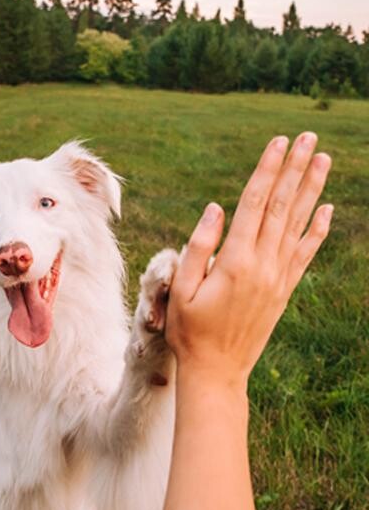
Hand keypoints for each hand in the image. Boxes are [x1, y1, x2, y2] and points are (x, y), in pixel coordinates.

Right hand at [166, 133, 333, 386]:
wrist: (217, 371)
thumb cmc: (189, 331)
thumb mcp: (182, 289)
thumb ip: (199, 247)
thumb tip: (217, 209)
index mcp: (235, 261)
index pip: (255, 204)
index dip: (267, 171)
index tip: (278, 143)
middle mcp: (264, 265)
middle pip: (282, 207)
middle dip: (295, 169)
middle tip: (309, 138)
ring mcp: (278, 277)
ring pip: (298, 224)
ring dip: (312, 189)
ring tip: (323, 160)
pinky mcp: (284, 290)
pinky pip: (305, 253)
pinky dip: (317, 229)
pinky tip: (327, 209)